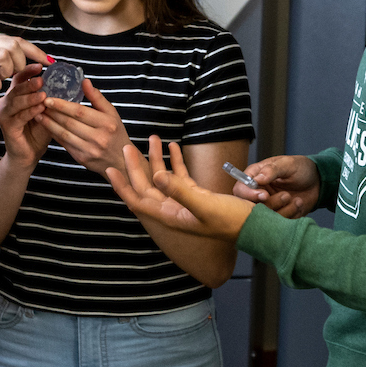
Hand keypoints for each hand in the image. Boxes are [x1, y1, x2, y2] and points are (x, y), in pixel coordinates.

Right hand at [0, 67, 54, 168]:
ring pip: (15, 101)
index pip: (19, 78)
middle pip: (16, 88)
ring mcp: (4, 114)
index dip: (28, 71)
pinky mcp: (6, 126)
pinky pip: (18, 116)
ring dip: (30, 97)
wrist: (28, 155)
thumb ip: (51, 98)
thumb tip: (68, 83)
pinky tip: (40, 109)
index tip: (41, 66)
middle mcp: (6, 102)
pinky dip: (29, 112)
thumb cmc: (38, 132)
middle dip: (30, 83)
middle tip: (42, 80)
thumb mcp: (47, 111)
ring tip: (43, 94)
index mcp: (16, 95)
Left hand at [39, 78, 129, 175]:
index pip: (80, 112)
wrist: (120, 161)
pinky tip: (46, 126)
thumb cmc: (115, 133)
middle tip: (38, 104)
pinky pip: (64, 144)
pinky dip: (54, 134)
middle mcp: (99, 137)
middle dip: (52, 113)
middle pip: (70, 123)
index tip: (48, 99)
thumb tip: (84, 81)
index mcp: (107, 123)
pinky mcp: (82, 159)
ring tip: (38, 114)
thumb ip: (97, 97)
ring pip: (64, 134)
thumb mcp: (112, 113)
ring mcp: (90, 150)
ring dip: (49, 124)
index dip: (62, 105)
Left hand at [109, 136, 254, 240]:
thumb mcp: (204, 205)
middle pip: (147, 187)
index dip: (122, 186)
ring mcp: (185, 203)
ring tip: (152, 138)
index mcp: (170, 216)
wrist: (255, 228)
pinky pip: (181, 177)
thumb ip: (180, 191)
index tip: (110, 168)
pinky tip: (173, 146)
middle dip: (136, 166)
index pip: (138, 201)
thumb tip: (155, 176)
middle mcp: (174, 211)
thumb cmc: (231, 222)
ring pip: (163, 179)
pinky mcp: (198, 196)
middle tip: (128, 146)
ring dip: (156, 160)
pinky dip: (175, 162)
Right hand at [239, 154, 320, 217]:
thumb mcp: (288, 164)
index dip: (248, 195)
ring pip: (265, 217)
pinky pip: (279, 222)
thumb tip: (258, 178)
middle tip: (286, 196)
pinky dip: (291, 214)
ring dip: (283, 209)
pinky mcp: (278, 215)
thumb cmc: (301, 168)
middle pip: (249, 207)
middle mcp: (258, 193)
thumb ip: (272, 170)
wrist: (317, 182)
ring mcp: (268, 206)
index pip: (240, 189)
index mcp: (255, 177)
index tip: (264, 195)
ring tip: (296, 199)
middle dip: (269, 204)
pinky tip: (299, 203)